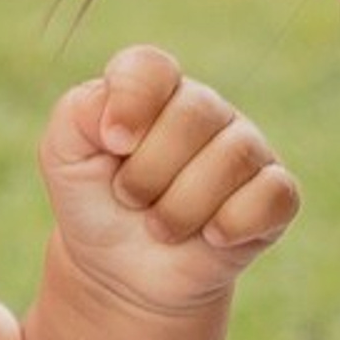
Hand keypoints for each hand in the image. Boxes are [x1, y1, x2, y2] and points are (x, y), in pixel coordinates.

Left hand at [40, 44, 297, 311]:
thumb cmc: (95, 201)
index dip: (131, 102)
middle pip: (194, 113)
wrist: (121, 272)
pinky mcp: (275, 197)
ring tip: (160, 228)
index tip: (112, 144)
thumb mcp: (65, 154)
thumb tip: (121, 117)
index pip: (152, 67)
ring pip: (233, 157)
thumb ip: (79, 114)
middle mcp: (206, 110)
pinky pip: (273, 195)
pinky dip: (233, 223)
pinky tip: (210, 238)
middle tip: (130, 199)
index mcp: (155, 89)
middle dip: (148, 172)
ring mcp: (246, 150)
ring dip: (181, 207)